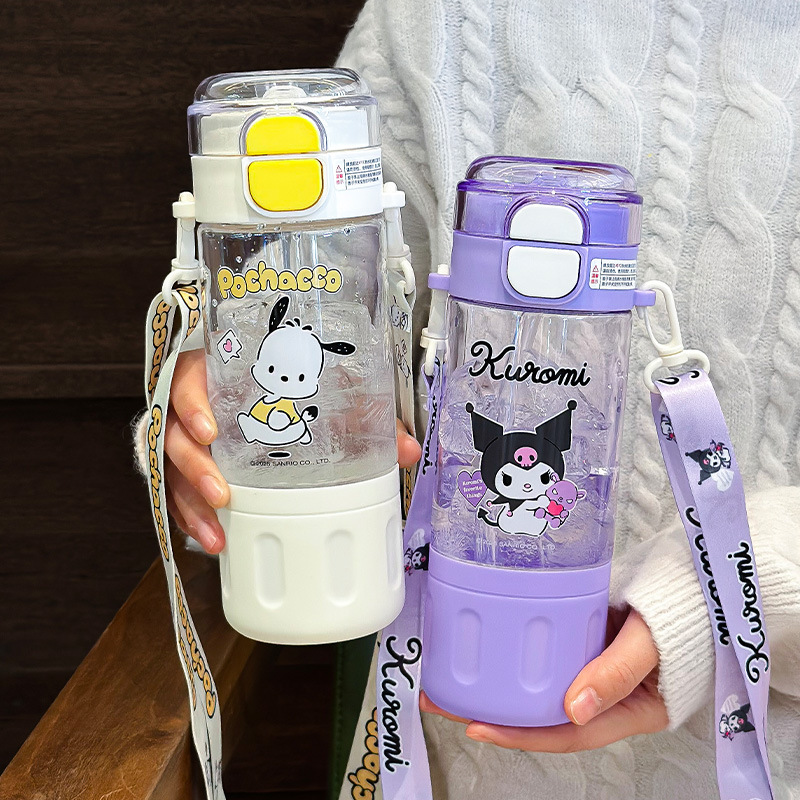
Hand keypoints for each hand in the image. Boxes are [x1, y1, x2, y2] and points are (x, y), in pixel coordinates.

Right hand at [164, 350, 421, 553]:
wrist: (267, 371)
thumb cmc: (290, 377)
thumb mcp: (322, 386)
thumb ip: (363, 413)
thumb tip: (407, 451)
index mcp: (216, 371)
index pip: (187, 380)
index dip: (190, 403)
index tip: (208, 430)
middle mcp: (192, 404)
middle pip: (172, 433)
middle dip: (194, 467)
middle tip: (223, 493)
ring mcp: (185, 436)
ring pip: (171, 469)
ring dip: (191, 501)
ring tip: (217, 531)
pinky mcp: (186, 464)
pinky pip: (177, 491)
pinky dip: (192, 517)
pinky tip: (213, 540)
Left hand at [420, 608, 667, 751]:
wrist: (700, 579)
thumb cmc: (686, 615)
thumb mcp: (653, 645)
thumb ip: (617, 673)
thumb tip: (572, 709)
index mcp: (625, 710)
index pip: (564, 733)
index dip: (519, 735)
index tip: (476, 726)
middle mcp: (604, 693)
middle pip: (543, 712)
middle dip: (494, 710)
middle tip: (442, 700)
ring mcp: (593, 664)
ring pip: (542, 682)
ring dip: (501, 680)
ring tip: (453, 674)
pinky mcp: (587, 637)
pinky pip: (549, 650)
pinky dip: (521, 651)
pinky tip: (491, 643)